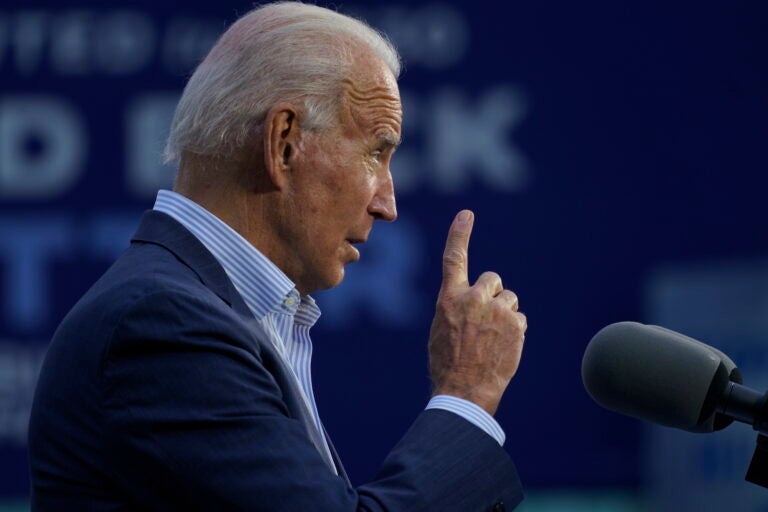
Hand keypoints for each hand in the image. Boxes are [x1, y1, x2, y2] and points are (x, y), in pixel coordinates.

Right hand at [428, 210, 526, 415]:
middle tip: (486, 320)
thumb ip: (456, 307)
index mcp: (449, 298)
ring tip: (492, 339)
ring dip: (505, 314)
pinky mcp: (516, 323)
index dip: (459, 234)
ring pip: (509, 299)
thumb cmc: (448, 362)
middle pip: (493, 280)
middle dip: (493, 295)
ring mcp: (497, 310)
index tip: (466, 215)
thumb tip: (472, 301)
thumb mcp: (441, 328)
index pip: (454, 258)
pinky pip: (519, 318)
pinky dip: (514, 331)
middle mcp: (474, 298)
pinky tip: (502, 348)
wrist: (465, 389)